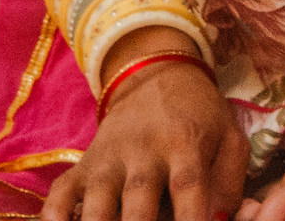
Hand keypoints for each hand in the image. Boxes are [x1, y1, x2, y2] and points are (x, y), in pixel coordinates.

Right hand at [42, 42, 243, 220]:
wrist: (158, 77)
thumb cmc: (200, 115)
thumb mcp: (229, 136)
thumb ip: (229, 181)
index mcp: (185, 142)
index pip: (188, 184)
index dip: (191, 217)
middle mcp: (143, 150)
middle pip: (139, 198)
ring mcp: (108, 159)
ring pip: (98, 202)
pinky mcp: (81, 166)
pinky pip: (60, 196)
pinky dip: (54, 218)